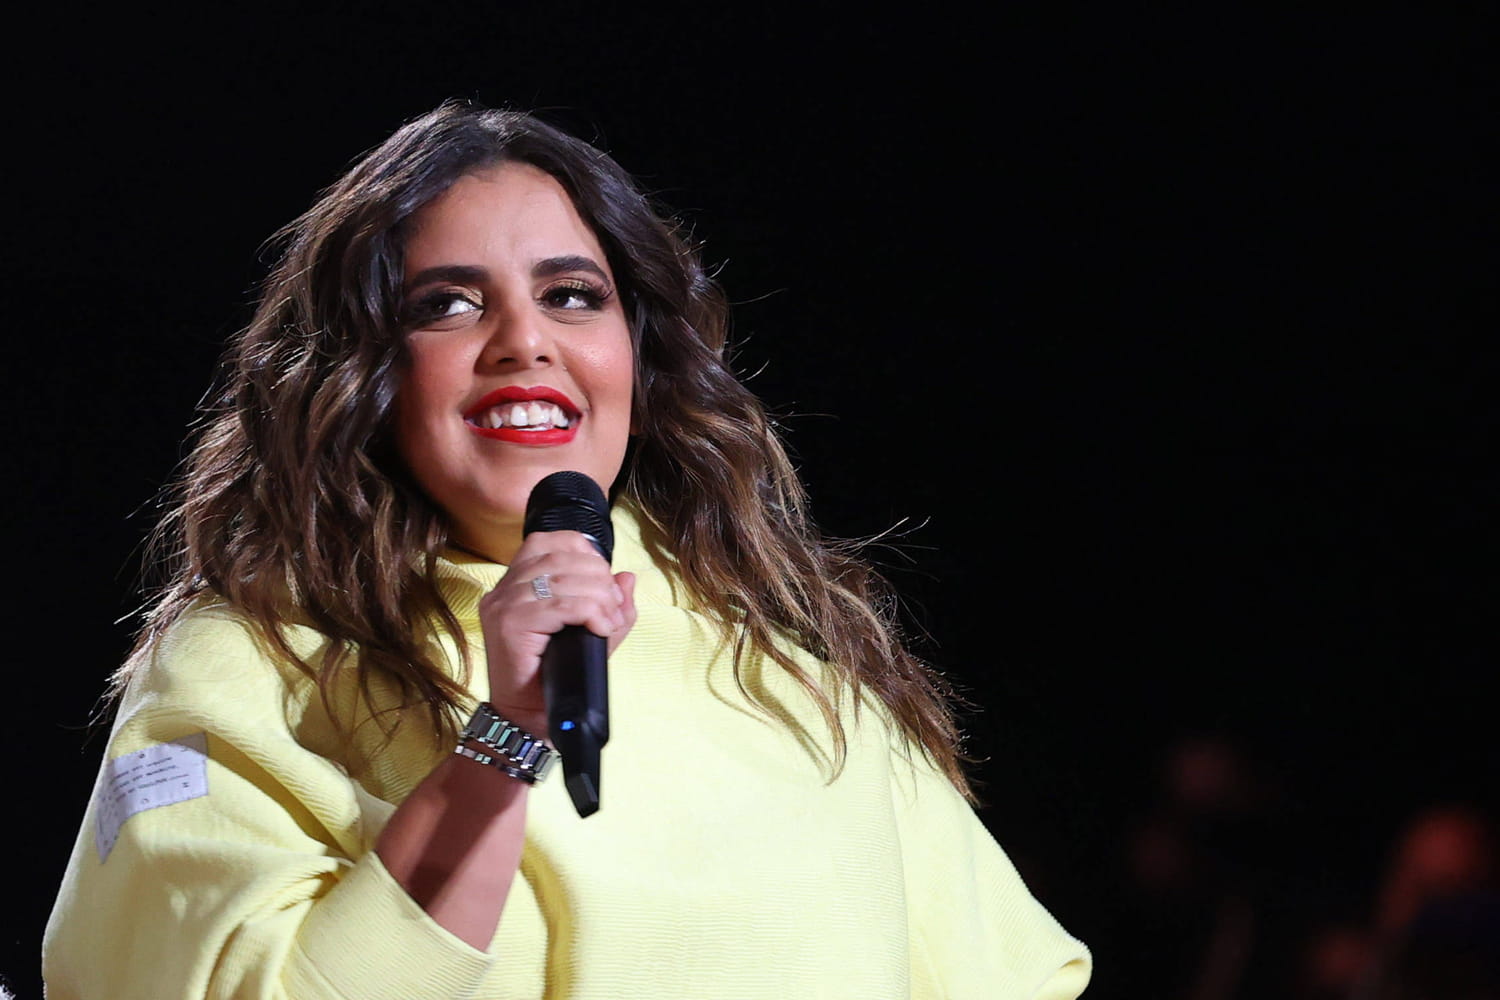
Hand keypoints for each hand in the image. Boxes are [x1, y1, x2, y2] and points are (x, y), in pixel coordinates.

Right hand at [477, 530, 636, 737]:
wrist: (529, 717)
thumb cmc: (555, 676)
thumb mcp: (593, 634)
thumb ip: (611, 605)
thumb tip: (627, 578)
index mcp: (515, 583)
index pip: (547, 540)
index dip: (583, 551)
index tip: (603, 579)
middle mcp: (504, 589)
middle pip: (561, 558)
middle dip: (599, 578)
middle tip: (613, 607)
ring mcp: (503, 605)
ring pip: (563, 580)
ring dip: (598, 597)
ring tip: (609, 621)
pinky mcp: (509, 625)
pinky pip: (560, 605)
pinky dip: (589, 612)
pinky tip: (600, 628)